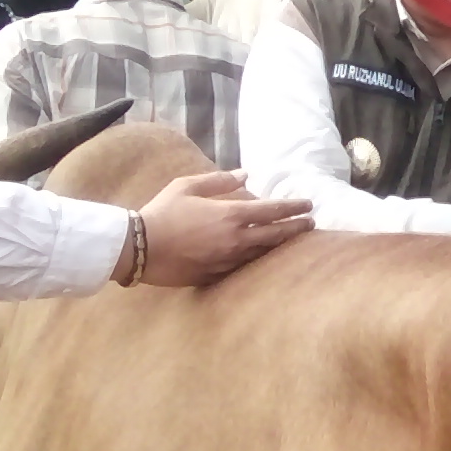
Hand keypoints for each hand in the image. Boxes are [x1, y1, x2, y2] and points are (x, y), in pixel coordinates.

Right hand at [132, 172, 312, 285]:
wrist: (139, 248)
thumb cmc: (162, 212)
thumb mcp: (187, 186)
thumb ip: (219, 180)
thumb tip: (245, 174)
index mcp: (230, 214)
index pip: (272, 210)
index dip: (293, 207)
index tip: (309, 204)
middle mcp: (235, 239)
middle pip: (276, 234)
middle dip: (297, 228)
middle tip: (312, 223)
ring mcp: (227, 260)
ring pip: (264, 253)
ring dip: (282, 246)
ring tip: (294, 240)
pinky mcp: (217, 275)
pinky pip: (245, 268)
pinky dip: (259, 261)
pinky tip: (265, 258)